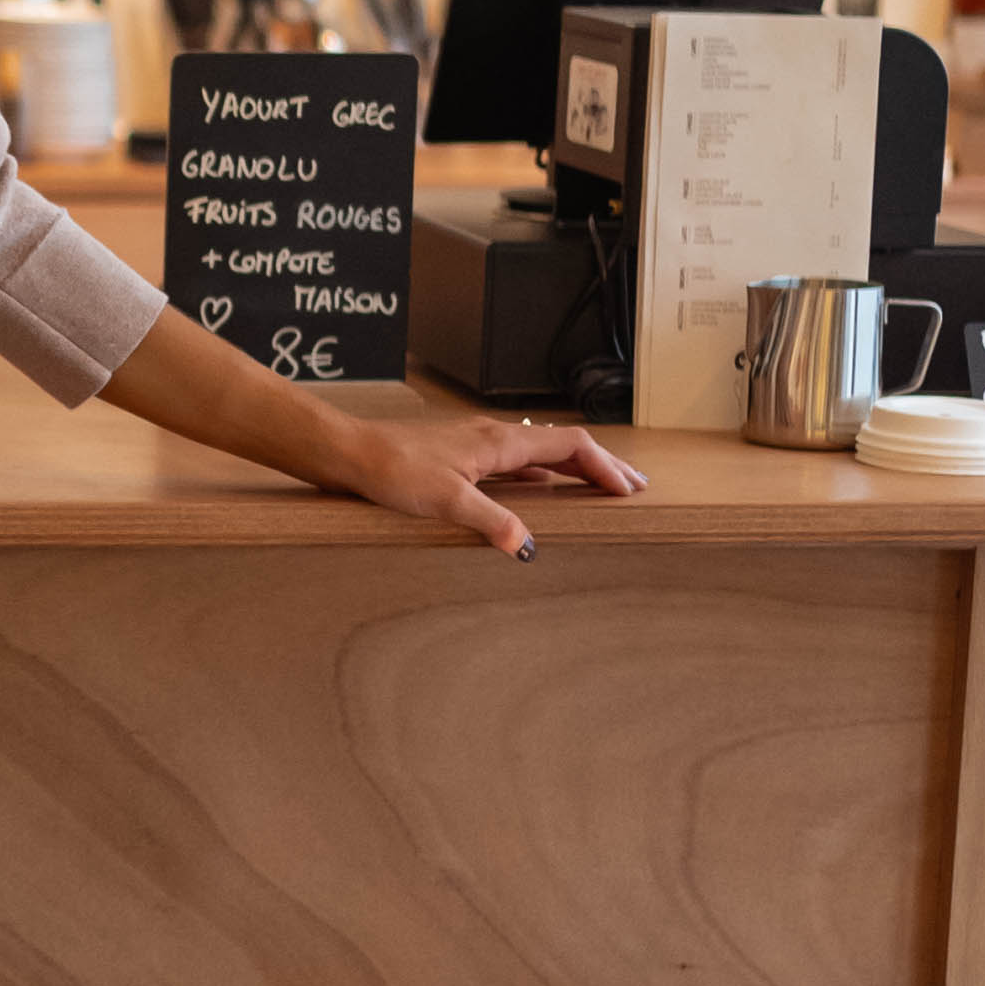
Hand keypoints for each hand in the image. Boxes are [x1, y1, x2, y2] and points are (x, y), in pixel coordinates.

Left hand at [317, 408, 644, 561]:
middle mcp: (495, 438)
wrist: (351, 454)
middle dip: (601, 466)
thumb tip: (527, 548)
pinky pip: (517, 464)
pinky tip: (542, 494)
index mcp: (500, 442)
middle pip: (563, 447)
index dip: (604, 466)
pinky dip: (542, 477)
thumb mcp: (445, 500)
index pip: (570, 446)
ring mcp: (479, 446)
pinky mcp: (462, 457)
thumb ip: (490, 522)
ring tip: (599, 489)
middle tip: (633, 486)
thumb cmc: (392, 469)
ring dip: (573, 471)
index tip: (628, 489)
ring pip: (541, 455)